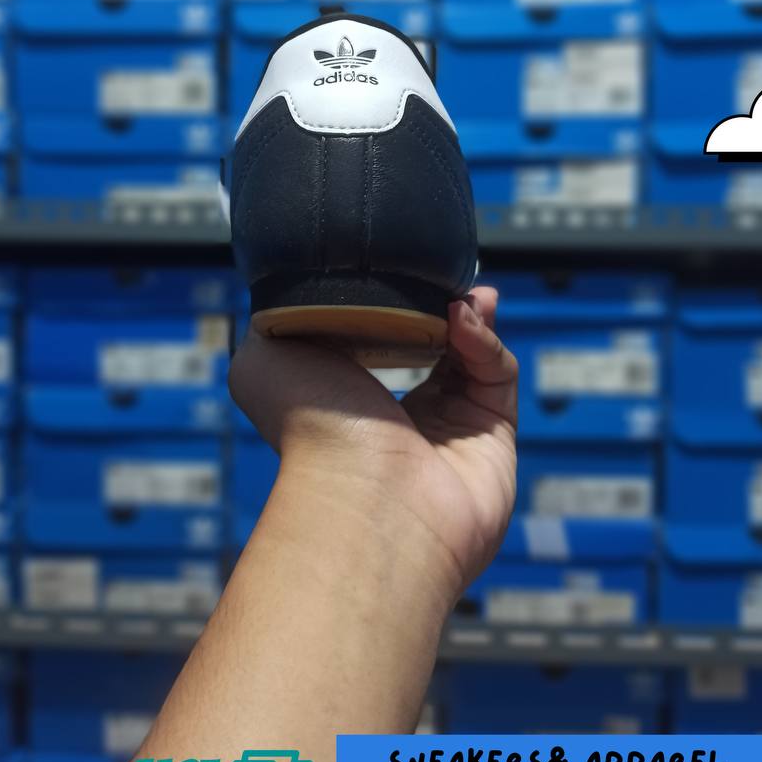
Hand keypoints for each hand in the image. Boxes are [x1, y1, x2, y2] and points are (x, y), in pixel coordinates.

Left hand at [228, 287, 517, 606]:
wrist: (364, 494)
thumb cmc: (309, 426)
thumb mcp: (264, 359)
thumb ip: (274, 319)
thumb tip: (291, 292)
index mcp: (350, 403)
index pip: (382, 343)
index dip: (396, 302)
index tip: (401, 267)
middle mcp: (401, 423)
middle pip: (436, 347)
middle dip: (444, 305)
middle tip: (446, 276)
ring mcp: (451, 432)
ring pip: (473, 358)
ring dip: (469, 315)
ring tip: (460, 293)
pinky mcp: (493, 438)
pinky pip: (497, 375)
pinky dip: (483, 340)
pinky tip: (462, 318)